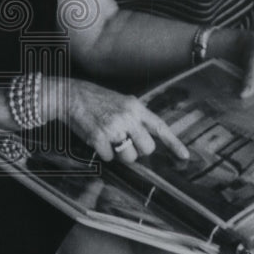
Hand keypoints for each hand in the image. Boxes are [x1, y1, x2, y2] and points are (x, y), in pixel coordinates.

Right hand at [55, 77, 188, 163]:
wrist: (69, 95)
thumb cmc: (94, 99)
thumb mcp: (120, 101)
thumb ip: (135, 116)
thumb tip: (148, 136)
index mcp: (135, 106)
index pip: (160, 126)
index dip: (174, 143)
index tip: (184, 156)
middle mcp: (127, 116)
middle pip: (147, 148)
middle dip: (138, 150)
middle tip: (125, 141)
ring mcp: (113, 127)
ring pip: (130, 157)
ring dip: (120, 154)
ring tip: (109, 139)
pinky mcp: (99, 137)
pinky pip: (109, 158)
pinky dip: (103, 153)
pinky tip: (96, 140)